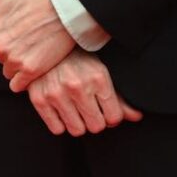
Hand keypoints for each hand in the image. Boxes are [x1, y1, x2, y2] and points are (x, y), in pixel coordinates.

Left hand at [0, 0, 76, 89]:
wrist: (68, 5)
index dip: (8, 34)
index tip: (22, 27)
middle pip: (0, 56)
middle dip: (12, 50)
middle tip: (32, 38)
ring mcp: (14, 59)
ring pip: (9, 71)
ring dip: (19, 65)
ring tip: (37, 50)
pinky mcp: (30, 70)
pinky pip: (18, 85)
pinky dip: (25, 80)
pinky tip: (36, 67)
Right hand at [27, 53, 141, 135]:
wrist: (45, 46)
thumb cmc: (78, 61)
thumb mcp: (101, 73)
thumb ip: (119, 98)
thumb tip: (137, 117)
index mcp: (98, 78)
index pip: (114, 117)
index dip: (111, 117)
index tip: (105, 110)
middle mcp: (78, 86)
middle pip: (96, 126)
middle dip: (95, 121)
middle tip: (90, 110)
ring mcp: (56, 93)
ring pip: (77, 130)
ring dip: (78, 124)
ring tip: (75, 110)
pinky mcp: (39, 99)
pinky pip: (57, 129)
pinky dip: (60, 124)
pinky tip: (61, 111)